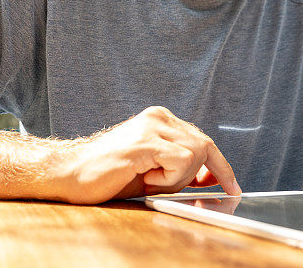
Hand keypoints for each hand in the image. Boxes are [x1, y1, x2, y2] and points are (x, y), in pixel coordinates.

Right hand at [54, 106, 241, 203]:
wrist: (70, 174)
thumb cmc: (108, 175)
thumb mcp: (155, 173)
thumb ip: (183, 170)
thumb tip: (213, 177)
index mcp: (161, 119)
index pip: (204, 140)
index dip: (221, 166)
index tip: (232, 186)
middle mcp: (159, 117)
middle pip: (204, 147)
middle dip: (193, 175)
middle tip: (160, 184)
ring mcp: (152, 126)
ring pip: (195, 154)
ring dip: (176, 177)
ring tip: (146, 177)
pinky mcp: (145, 140)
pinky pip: (180, 161)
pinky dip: (167, 178)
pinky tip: (143, 175)